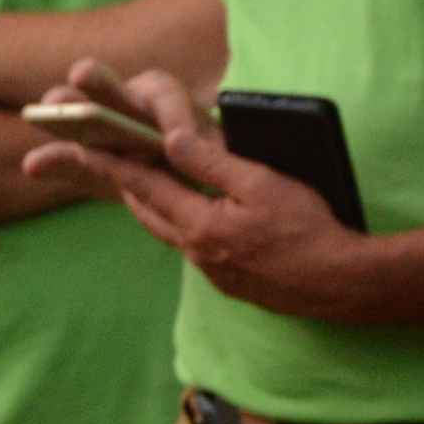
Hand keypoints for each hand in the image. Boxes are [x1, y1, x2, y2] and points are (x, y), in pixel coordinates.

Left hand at [21, 60, 365, 319]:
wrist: (341, 284)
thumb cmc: (307, 228)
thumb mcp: (260, 183)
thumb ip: (211, 162)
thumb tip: (168, 139)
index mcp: (199, 225)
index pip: (144, 188)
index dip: (112, 165)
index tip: (83, 148)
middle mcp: (197, 253)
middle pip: (149, 215)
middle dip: (130, 187)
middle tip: (113, 162)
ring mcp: (213, 272)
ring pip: (170, 234)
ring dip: (157, 208)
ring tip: (151, 184)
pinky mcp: (231, 284)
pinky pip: (195, 249)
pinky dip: (185, 227)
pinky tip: (199, 217)